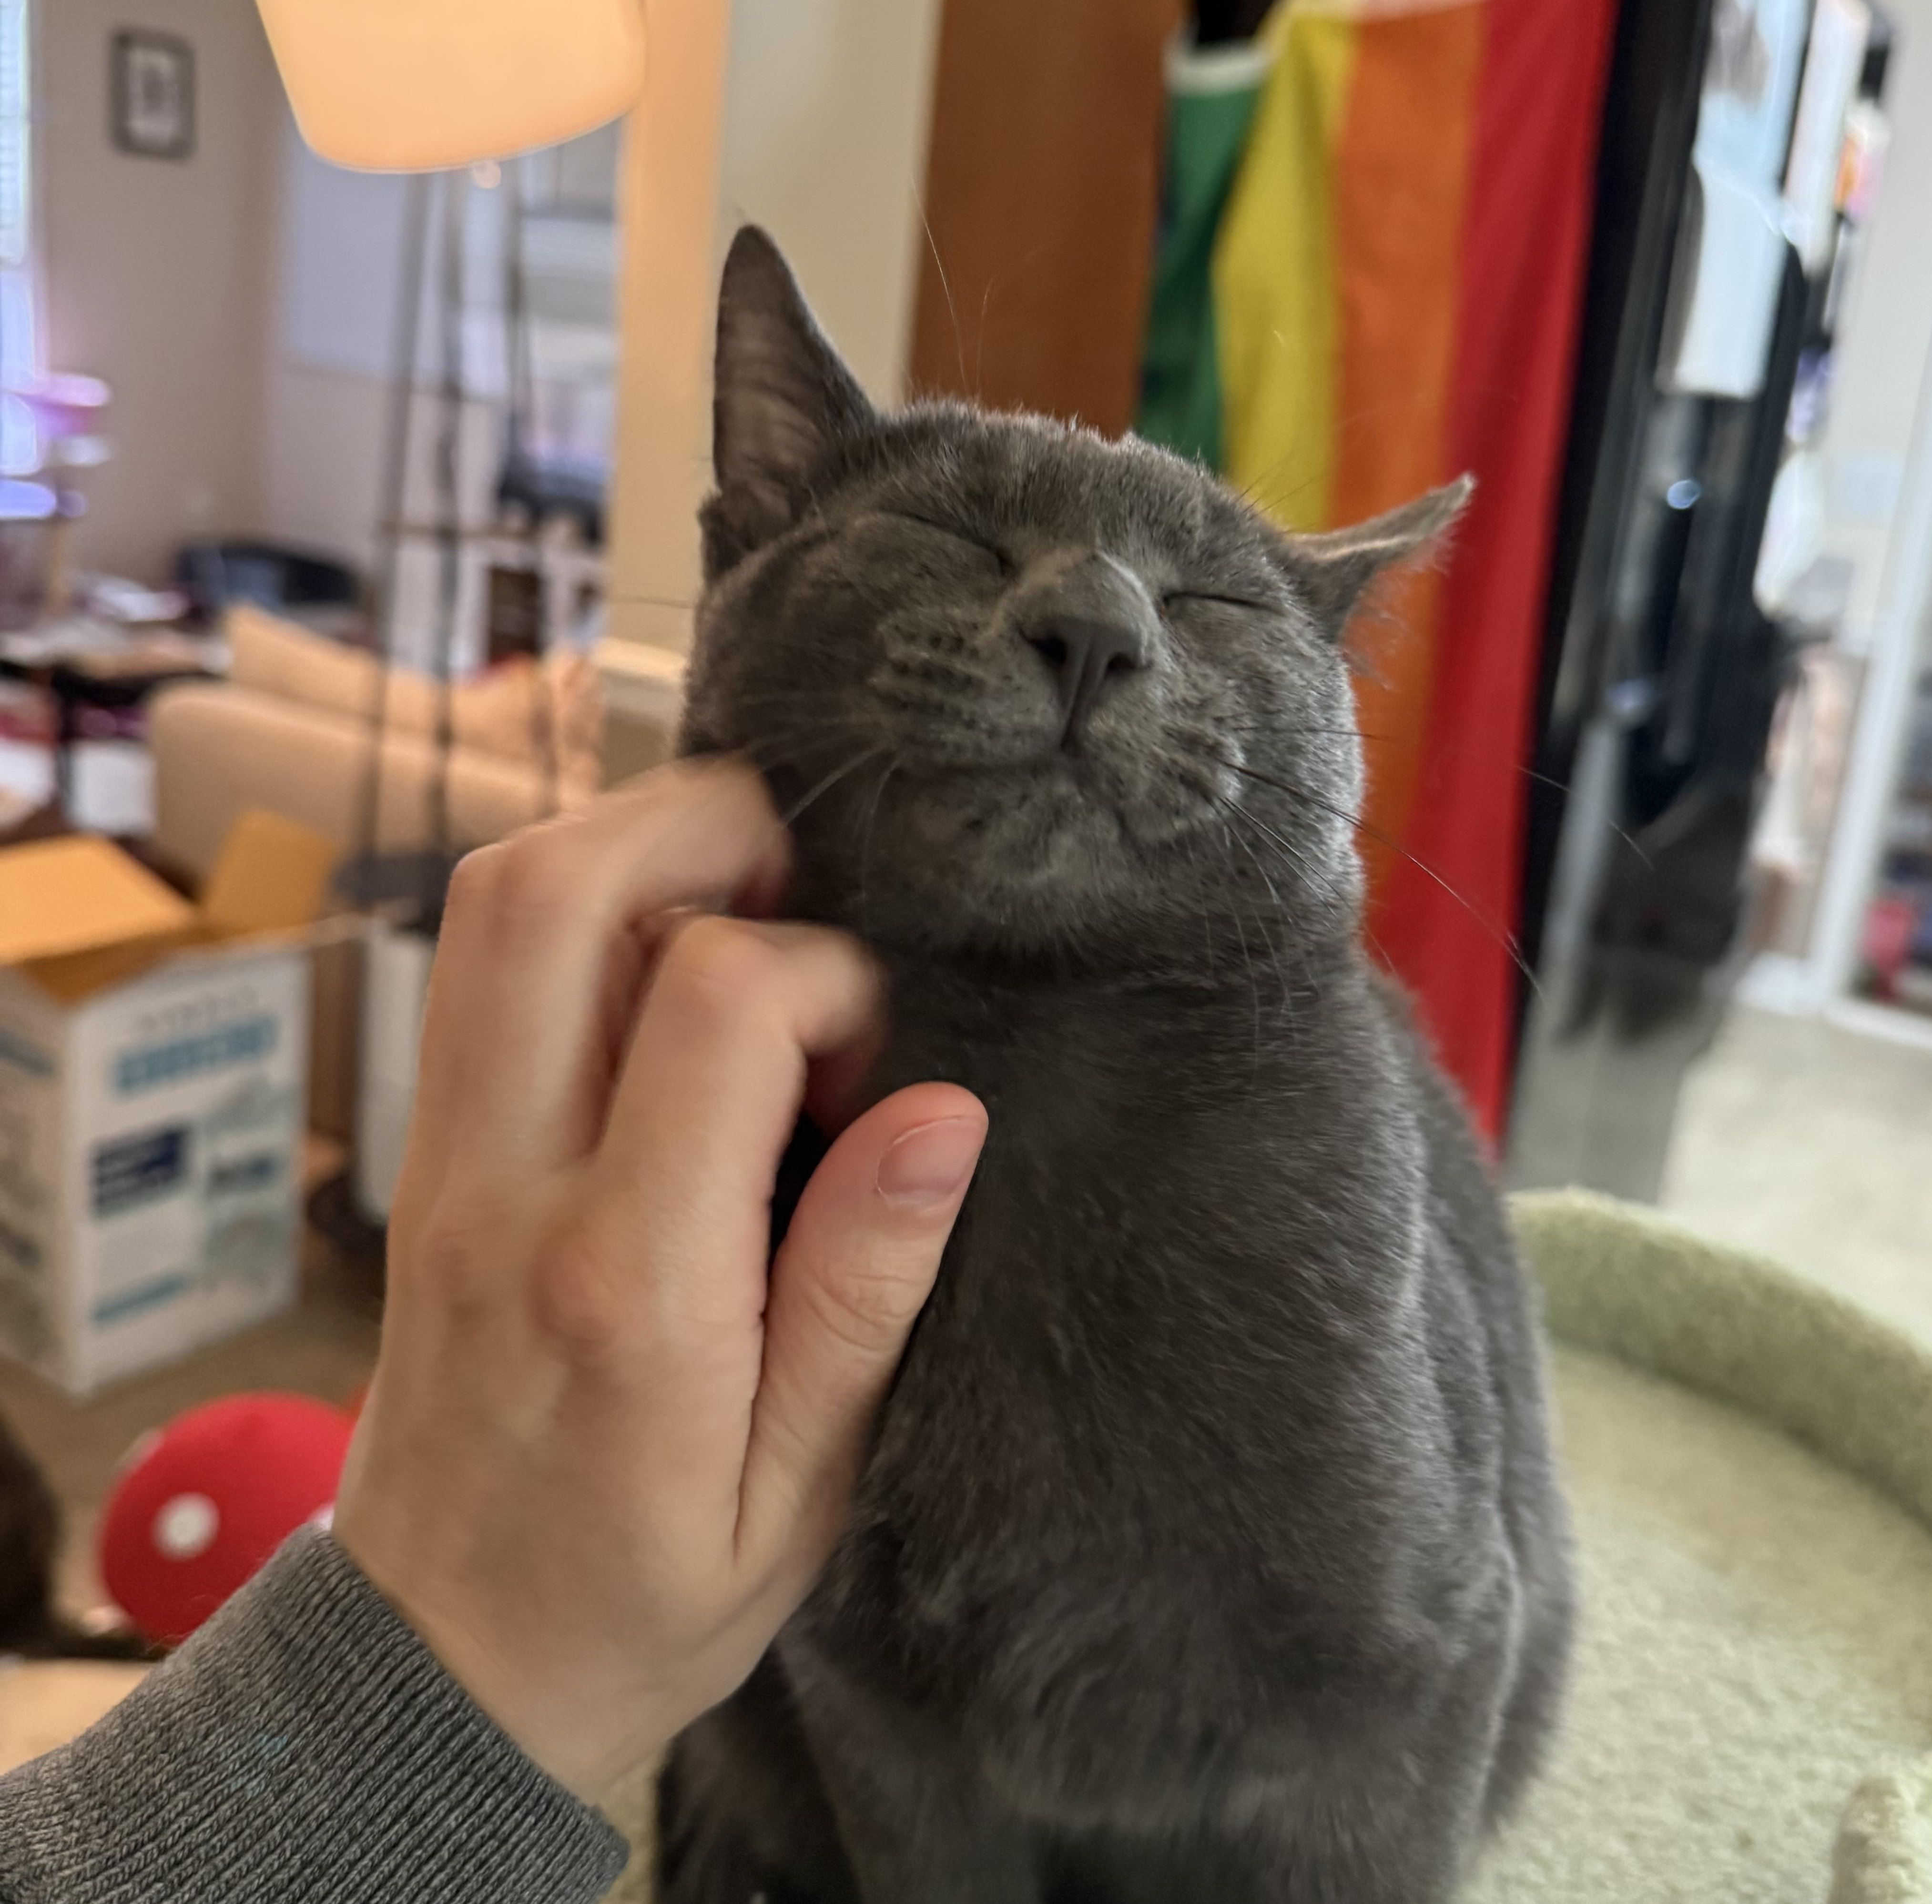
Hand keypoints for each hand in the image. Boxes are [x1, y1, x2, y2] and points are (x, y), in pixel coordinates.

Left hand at [332, 762, 985, 1800]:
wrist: (441, 1668)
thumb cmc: (642, 1594)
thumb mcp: (801, 1487)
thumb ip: (863, 1289)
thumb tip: (942, 1112)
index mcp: (627, 1281)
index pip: (718, 1004)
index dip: (834, 978)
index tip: (880, 1054)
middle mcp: (507, 1188)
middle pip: (551, 893)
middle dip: (699, 825)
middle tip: (803, 880)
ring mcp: (443, 1162)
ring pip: (495, 906)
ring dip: (629, 852)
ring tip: (745, 914)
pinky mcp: (426, 1159)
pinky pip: (480, 968)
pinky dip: (582, 917)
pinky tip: (673, 978)